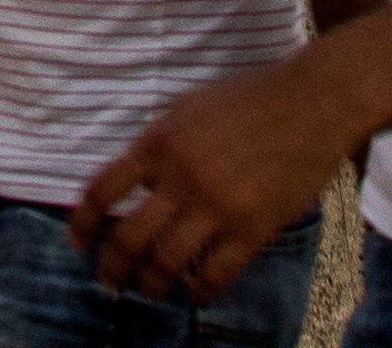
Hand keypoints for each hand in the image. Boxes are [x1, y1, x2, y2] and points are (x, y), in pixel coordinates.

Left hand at [70, 49, 357, 303]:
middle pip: (128, 239)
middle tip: (109, 281)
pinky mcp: (253, 228)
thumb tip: (135, 185)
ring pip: (165, 265)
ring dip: (150, 285)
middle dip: (111, 268)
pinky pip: (214, 275)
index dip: (82, 224)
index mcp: (160, 141)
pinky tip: (195, 292)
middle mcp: (182, 176)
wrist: (313, 101)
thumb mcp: (189, 107)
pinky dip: (198, 291)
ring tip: (149, 290)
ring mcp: (218, 205)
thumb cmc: (251, 99)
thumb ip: (159, 145)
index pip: (102, 190)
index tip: (79, 243)